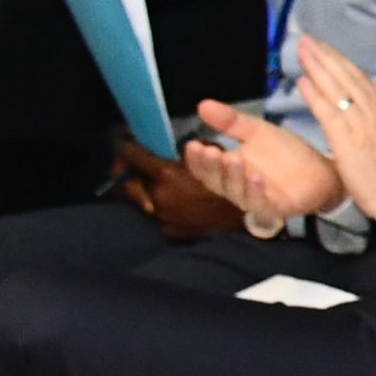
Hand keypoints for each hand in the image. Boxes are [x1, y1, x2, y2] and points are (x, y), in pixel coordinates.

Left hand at [113, 138, 242, 238]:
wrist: (247, 224)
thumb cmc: (235, 184)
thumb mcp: (217, 157)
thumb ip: (193, 150)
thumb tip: (180, 145)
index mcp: (166, 174)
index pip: (131, 155)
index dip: (128, 148)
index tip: (128, 145)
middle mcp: (157, 196)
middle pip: (129, 182)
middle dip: (133, 174)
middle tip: (140, 169)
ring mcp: (161, 216)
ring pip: (141, 200)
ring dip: (147, 191)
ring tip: (158, 186)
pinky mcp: (168, 230)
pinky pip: (158, 215)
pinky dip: (162, 207)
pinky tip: (175, 204)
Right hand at [183, 102, 341, 232]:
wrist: (323, 170)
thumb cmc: (286, 153)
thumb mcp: (257, 131)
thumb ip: (231, 122)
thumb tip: (201, 105)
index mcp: (228, 170)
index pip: (204, 168)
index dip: (196, 159)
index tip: (192, 143)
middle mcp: (236, 187)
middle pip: (215, 181)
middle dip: (211, 166)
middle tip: (209, 150)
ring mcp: (255, 199)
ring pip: (236, 193)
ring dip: (233, 176)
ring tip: (233, 158)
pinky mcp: (275, 209)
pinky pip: (261, 204)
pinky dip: (257, 192)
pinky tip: (257, 177)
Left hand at [281, 34, 375, 211]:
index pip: (360, 80)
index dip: (341, 62)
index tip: (325, 49)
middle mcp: (374, 113)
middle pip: (347, 78)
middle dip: (326, 57)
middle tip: (306, 40)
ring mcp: (361, 125)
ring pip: (337, 90)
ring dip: (318, 68)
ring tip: (302, 50)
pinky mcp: (348, 140)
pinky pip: (329, 113)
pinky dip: (315, 96)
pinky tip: (303, 81)